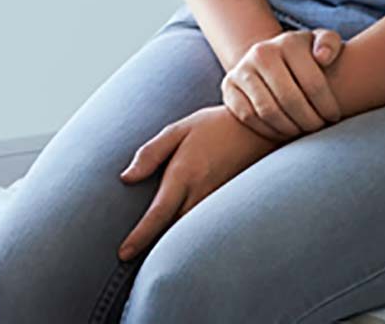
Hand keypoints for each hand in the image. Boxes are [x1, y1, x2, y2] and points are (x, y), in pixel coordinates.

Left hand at [116, 106, 267, 260]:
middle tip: (133, 258)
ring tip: (157, 254)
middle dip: (155, 248)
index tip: (124, 253)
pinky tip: (186, 240)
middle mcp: (202, 193)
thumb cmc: (214, 126)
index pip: (158, 214)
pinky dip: (195, 236)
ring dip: (175, 245)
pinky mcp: (231, 205)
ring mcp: (219, 202)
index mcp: (184, 174)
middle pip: (175, 232)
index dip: (140, 236)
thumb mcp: (177, 130)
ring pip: (193, 233)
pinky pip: (208, 228)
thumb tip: (126, 178)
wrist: (260, 128)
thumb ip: (150, 154)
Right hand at [219, 27, 342, 141]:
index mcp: (288, 43)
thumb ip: (330, 43)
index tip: (334, 117)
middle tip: (318, 129)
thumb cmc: (304, 57)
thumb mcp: (319, 43)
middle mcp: (262, 53)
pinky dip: (268, 130)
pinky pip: (249, 117)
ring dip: (290, 128)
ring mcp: (242, 70)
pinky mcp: (228, 87)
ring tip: (302, 131)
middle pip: (291, 100)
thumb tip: (323, 58)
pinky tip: (283, 131)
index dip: (327, 107)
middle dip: (309, 121)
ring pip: (268, 111)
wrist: (268, 60)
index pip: (314, 84)